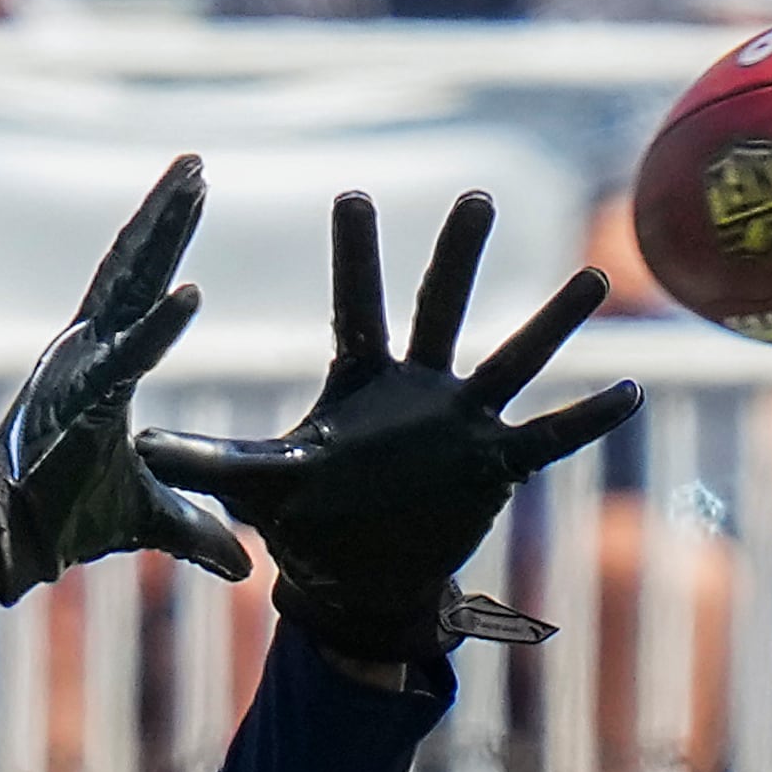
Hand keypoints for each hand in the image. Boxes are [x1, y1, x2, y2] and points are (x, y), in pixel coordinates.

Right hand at [0, 155, 250, 605]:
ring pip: (125, 291)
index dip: (165, 241)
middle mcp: (83, 352)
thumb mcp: (146, 519)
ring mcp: (77, 371)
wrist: (2, 545)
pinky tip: (192, 292)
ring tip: (192, 183)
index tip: (193, 192)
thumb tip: (243, 566)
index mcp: (99, 365)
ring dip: (161, 236)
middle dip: (165, 213)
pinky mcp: (76, 403)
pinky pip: (126, 360)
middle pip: (132, 268)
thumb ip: (194, 531)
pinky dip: (160, 329)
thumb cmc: (59, 519)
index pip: (140, 289)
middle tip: (196, 161)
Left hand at [135, 190, 640, 660]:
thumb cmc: (306, 524)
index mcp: (358, 381)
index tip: (353, 193)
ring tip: (594, 281)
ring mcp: (462, 423)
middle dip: (457, 257)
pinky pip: (548, 437)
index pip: (355, 305)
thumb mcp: (255, 487)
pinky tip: (631, 390)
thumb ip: (206, 462)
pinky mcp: (493, 466)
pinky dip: (586, 419)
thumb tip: (139, 442)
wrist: (359, 578)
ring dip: (550, 324)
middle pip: (440, 308)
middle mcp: (417, 387)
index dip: (352, 255)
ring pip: (512, 361)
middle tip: (477, 195)